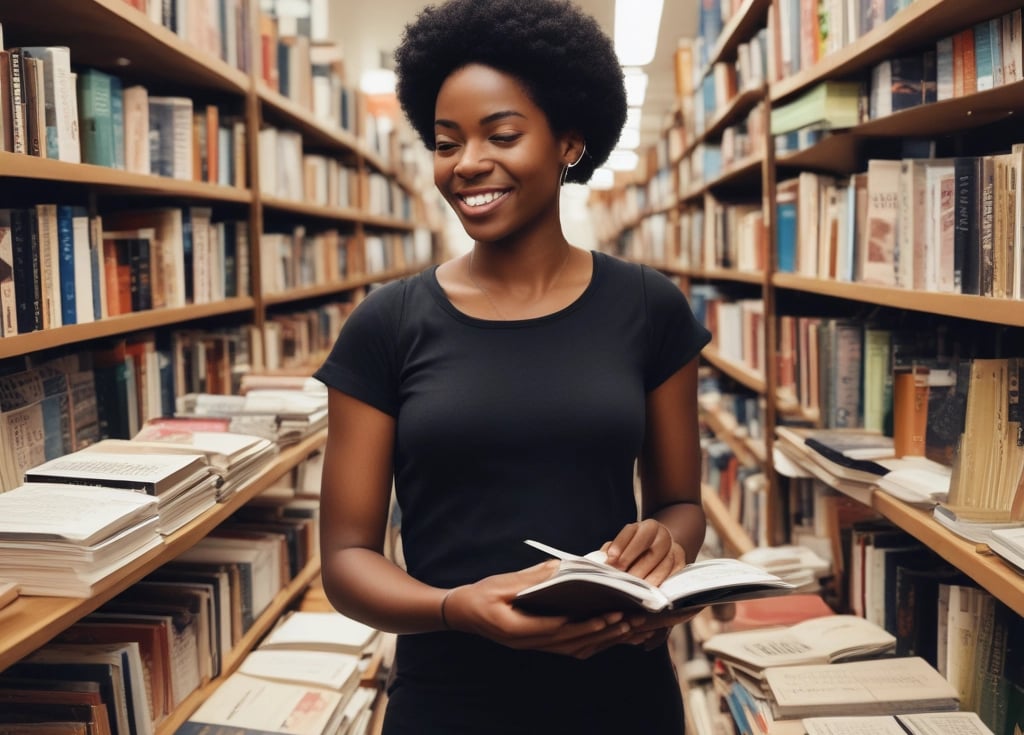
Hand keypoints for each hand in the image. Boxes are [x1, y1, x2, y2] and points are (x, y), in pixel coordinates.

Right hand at [442, 561, 638, 658]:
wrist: (461, 612)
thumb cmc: (480, 594)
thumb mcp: (503, 582)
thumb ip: (534, 577)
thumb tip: (563, 567)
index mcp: (515, 628)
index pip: (555, 629)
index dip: (582, 624)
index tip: (605, 616)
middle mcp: (525, 642)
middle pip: (568, 642)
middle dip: (598, 633)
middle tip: (624, 621)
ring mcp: (530, 646)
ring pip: (570, 649)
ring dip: (597, 640)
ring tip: (622, 628)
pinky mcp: (535, 643)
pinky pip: (565, 648)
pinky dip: (586, 643)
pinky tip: (604, 635)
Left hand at [601, 519, 685, 587]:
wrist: (662, 546)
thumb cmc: (636, 548)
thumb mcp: (624, 543)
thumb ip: (613, 550)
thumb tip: (601, 560)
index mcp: (646, 527)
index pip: (633, 532)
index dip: (621, 545)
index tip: (610, 559)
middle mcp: (662, 534)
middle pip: (650, 549)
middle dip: (636, 566)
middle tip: (621, 577)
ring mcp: (674, 548)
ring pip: (664, 563)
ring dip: (648, 577)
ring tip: (634, 588)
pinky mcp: (681, 562)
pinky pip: (673, 574)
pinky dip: (661, 583)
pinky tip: (649, 591)